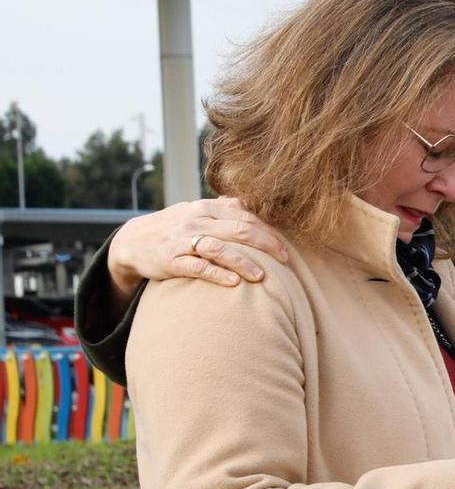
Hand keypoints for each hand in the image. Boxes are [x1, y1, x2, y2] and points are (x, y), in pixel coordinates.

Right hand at [104, 196, 289, 305]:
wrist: (132, 242)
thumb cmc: (175, 229)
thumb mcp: (197, 214)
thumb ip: (224, 210)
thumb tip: (254, 206)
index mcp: (207, 208)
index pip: (246, 217)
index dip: (270, 232)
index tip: (287, 248)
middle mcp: (196, 220)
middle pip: (239, 229)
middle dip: (266, 245)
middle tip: (285, 260)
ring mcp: (182, 240)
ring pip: (219, 248)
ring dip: (243, 262)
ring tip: (262, 276)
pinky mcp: (170, 260)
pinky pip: (196, 267)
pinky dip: (216, 274)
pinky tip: (233, 282)